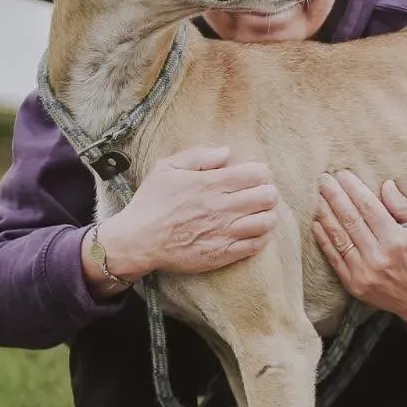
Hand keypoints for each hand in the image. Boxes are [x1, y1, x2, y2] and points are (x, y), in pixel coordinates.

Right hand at [85, 145, 277, 293]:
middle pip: (267, 196)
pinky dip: (261, 237)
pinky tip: (253, 231)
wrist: (138, 241)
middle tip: (259, 195)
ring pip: (266, 221)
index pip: (256, 174)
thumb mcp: (167, 168)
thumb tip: (227, 152)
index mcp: (210, 184)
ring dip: (267, 215)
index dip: (261, 173)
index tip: (254, 176)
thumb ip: (199, 156)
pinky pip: (256, 245)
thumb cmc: (151, 202)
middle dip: (268, 193)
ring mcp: (224, 233)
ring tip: (258, 214)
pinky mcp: (222, 254)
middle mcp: (221, 208)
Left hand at [313, 170, 406, 327]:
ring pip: (339, 237)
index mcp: (396, 240)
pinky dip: (324, 240)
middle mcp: (378, 256)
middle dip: (335, 196)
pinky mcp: (354, 285)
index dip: (353, 188)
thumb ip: (403, 207)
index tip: (342, 174)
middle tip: (323, 179)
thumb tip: (385, 185)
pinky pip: (335, 258)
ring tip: (317, 196)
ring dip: (325, 214)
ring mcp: (364, 272)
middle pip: (350, 219)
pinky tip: (317, 224)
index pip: (369, 207)